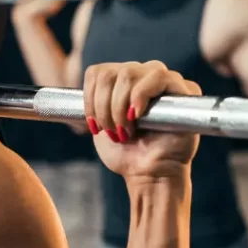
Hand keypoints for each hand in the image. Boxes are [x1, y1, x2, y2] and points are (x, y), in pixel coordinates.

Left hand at [84, 61, 200, 182]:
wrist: (149, 175)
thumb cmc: (126, 153)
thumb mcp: (99, 125)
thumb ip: (91, 104)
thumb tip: (62, 97)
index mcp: (123, 83)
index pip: (98, 72)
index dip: (90, 97)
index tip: (93, 126)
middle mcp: (144, 76)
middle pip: (111, 73)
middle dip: (104, 106)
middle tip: (111, 132)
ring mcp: (165, 81)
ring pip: (129, 73)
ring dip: (119, 106)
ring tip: (125, 131)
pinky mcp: (185, 90)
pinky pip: (158, 76)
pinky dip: (140, 95)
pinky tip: (137, 115)